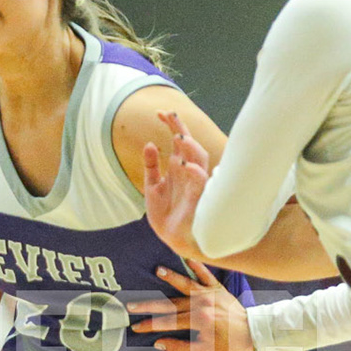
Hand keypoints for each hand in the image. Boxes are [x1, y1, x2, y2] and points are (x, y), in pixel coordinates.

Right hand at [128, 260, 252, 350]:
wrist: (252, 331)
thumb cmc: (229, 344)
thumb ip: (181, 348)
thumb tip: (159, 343)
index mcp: (197, 320)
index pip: (168, 323)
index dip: (150, 325)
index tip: (136, 327)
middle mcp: (201, 304)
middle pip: (170, 304)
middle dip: (149, 305)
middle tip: (132, 305)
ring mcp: (209, 294)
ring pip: (186, 284)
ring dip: (171, 277)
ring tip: (157, 270)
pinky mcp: (217, 288)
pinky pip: (206, 274)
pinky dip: (197, 266)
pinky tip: (187, 257)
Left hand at [142, 110, 211, 260]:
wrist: (171, 237)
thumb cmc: (166, 213)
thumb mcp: (152, 187)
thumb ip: (151, 166)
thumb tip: (149, 144)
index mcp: (178, 167)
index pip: (179, 140)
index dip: (172, 124)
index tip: (160, 113)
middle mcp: (189, 172)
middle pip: (190, 145)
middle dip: (181, 129)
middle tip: (170, 116)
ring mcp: (195, 184)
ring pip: (200, 159)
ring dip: (190, 147)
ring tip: (178, 136)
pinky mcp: (198, 198)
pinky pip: (201, 182)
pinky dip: (195, 172)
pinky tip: (185, 164)